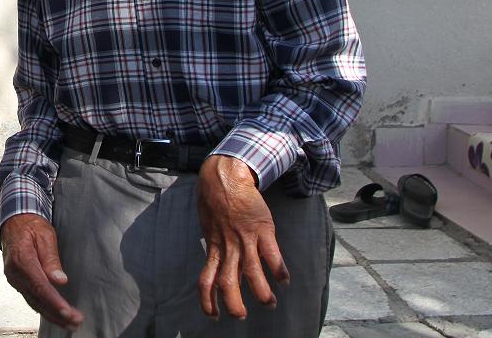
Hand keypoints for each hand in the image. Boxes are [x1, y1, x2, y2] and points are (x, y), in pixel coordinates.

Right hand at [0, 214, 83, 330]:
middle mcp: (15, 273)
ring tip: (70, 324)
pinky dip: (44, 310)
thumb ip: (51, 258)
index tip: (67, 312)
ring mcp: (15, 279)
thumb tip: (60, 280)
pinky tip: (56, 316)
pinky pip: (31, 299)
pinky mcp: (18, 282)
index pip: (39, 285)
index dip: (54, 301)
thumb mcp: (44, 235)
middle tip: (75, 322)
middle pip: (37, 298)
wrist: (13, 224)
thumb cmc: (30, 226)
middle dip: (57, 313)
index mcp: (21, 259)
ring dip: (52, 315)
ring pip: (34, 302)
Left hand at [197, 155, 288, 319]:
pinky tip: (285, 280)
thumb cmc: (215, 199)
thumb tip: (218, 263)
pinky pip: (272, 254)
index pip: (206, 280)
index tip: (212, 315)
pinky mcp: (262, 228)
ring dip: (261, 292)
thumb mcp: (209, 226)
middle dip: (234, 304)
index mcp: (214, 246)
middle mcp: (228, 246)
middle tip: (241, 316)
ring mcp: (245, 238)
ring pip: (252, 272)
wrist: (226, 174)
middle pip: (227, 282)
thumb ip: (216, 245)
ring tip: (269, 304)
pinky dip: (279, 269)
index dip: (207, 300)